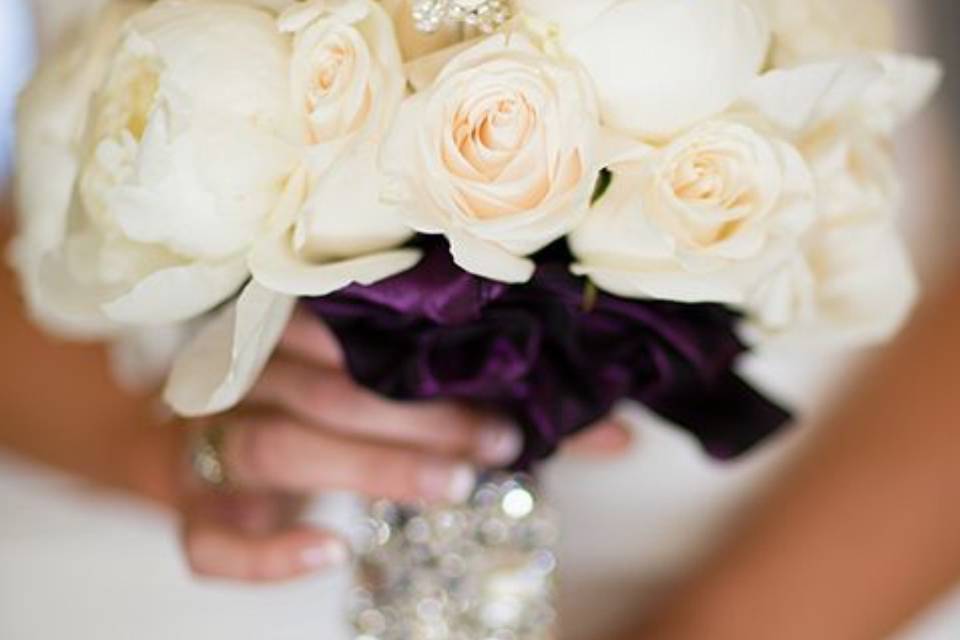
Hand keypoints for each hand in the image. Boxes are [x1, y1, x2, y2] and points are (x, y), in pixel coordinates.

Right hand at [178, 308, 632, 582]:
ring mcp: (209, 438)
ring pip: (273, 447)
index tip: (513, 396)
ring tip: (450, 489)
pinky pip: (208, 537)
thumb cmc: (324, 396)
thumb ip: (499, 398)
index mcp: (295, 321)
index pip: (360, 328)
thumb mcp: (400, 383)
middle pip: (326, 389)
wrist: (199, 425)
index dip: (434, 364)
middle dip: (418, 422)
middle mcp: (247, 372)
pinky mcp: (191, 506)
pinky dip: (263, 553)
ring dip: (368, 470)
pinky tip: (329, 553)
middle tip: (497, 447)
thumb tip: (622, 435)